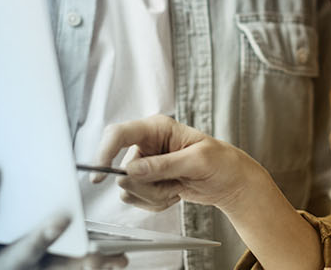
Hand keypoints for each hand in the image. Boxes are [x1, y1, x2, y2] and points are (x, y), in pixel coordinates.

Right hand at [99, 114, 273, 211]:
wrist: (231, 183)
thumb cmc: (222, 163)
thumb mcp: (197, 161)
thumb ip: (163, 165)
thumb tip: (131, 171)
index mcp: (157, 128)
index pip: (118, 134)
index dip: (104, 152)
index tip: (99, 175)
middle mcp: (147, 144)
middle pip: (123, 170)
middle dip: (148, 185)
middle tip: (175, 183)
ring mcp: (145, 164)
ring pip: (128, 188)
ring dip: (155, 195)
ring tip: (178, 186)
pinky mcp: (146, 181)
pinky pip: (136, 198)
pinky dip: (157, 202)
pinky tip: (175, 192)